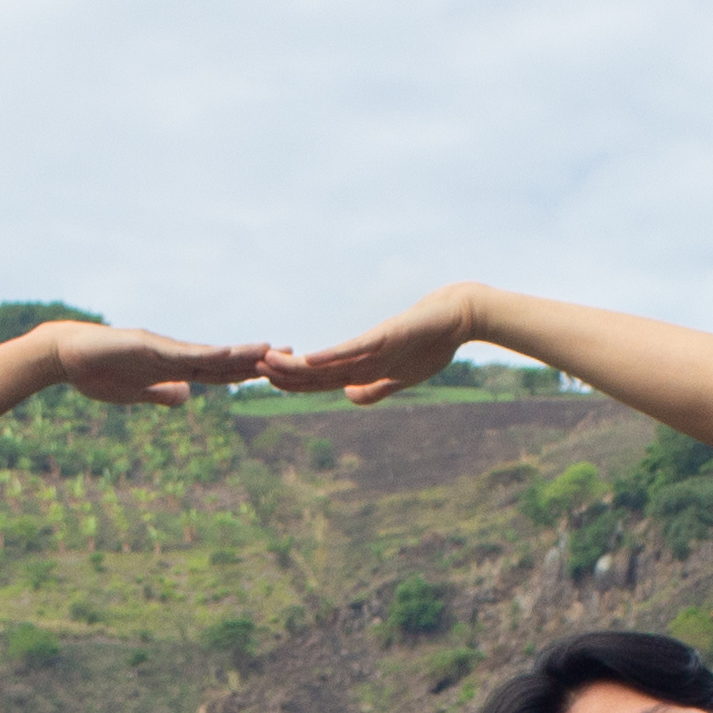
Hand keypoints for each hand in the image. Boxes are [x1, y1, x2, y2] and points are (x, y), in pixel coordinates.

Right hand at [48, 324, 274, 406]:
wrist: (64, 354)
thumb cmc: (96, 372)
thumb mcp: (136, 393)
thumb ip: (161, 393)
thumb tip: (186, 397)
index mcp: (173, 368)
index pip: (218, 373)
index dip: (247, 372)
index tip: (276, 371)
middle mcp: (174, 354)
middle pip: (222, 359)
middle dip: (256, 358)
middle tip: (294, 354)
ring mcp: (161, 348)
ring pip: (208, 353)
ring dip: (239, 352)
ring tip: (270, 349)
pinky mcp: (145, 345)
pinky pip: (180, 353)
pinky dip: (204, 354)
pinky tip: (226, 353)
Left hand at [268, 286, 479, 404]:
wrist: (460, 316)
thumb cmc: (434, 343)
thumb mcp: (401, 378)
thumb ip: (375, 389)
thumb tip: (347, 397)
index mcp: (364, 366)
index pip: (321, 379)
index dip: (294, 383)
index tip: (267, 382)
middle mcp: (362, 355)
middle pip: (317, 370)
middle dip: (284, 372)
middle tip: (251, 368)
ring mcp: (373, 345)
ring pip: (328, 360)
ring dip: (297, 364)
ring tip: (266, 361)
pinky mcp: (386, 335)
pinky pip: (354, 349)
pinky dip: (332, 356)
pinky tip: (309, 359)